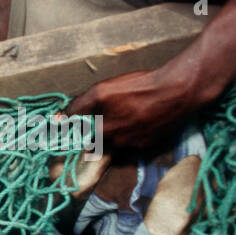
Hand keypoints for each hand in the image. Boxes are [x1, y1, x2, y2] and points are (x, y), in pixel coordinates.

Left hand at [66, 64, 212, 154]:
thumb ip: (77, 106)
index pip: (84, 141)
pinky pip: (137, 143)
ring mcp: (137, 147)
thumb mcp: (102, 92)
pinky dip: (136, 134)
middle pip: (103, 144)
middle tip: (111, 118)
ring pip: (120, 144)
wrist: (178, 90)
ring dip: (120, 134)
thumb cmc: (138, 88)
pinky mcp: (153, 145)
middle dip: (102, 134)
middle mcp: (118, 145)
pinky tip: (142, 120)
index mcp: (103, 134)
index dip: (82, 134)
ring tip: (129, 116)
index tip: (82, 130)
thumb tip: (57, 119)